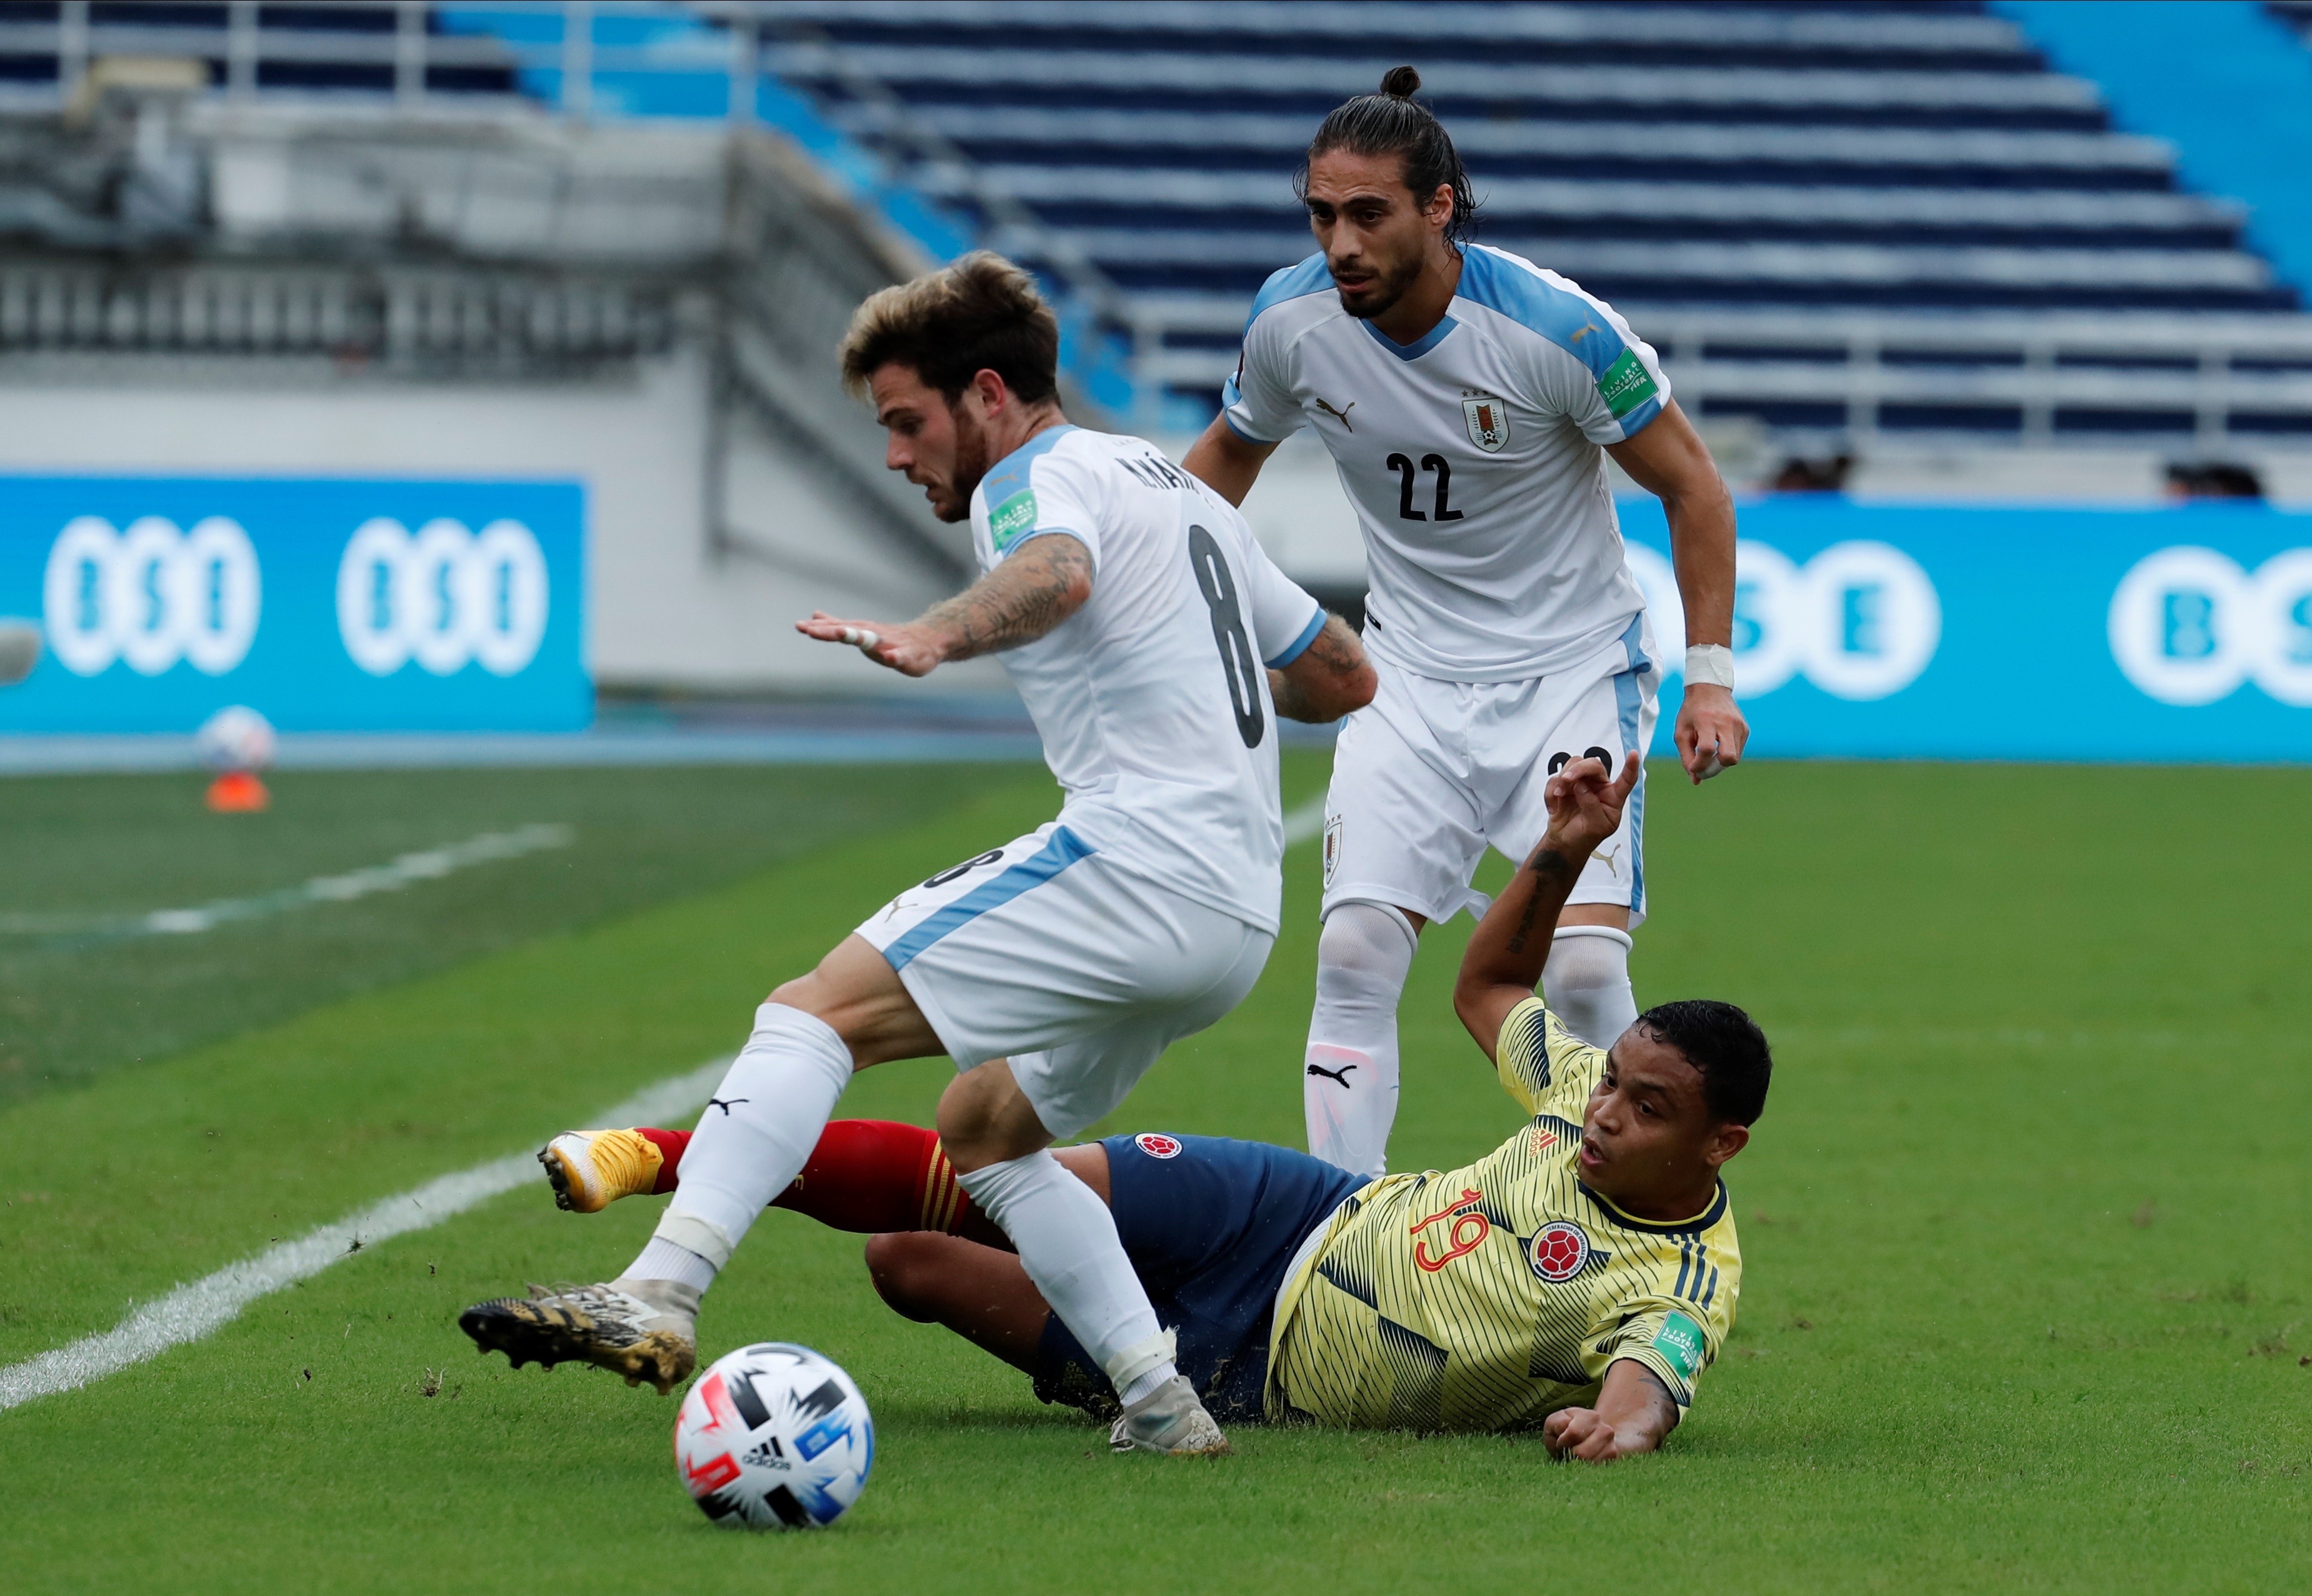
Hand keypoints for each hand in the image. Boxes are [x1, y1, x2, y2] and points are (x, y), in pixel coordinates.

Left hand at [795, 613, 947, 676]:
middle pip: (849, 631)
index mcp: (861, 632)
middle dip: (831, 631)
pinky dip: (894, 656)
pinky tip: (889, 658)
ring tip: (843, 634)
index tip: (799, 626)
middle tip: (811, 631)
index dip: (818, 629)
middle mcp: (873, 635)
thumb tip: (813, 616)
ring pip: (872, 640)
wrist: (926, 641)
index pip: (835, 629)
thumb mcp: (860, 630)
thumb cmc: (890, 639)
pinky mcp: (907, 655)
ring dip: (858, 636)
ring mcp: (890, 644)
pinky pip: (900, 656)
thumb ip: (837, 624)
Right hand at [1541, 749, 1640, 857]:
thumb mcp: (1595, 827)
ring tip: (1559, 795)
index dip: (1631, 766)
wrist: (1564, 843)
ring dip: (1562, 778)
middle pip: (1593, 764)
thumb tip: (1582, 786)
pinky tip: (1554, 807)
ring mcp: (1581, 784)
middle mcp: (1599, 787)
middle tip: (1566, 780)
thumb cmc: (1585, 837)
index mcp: (1613, 797)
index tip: (1633, 754)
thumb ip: (1592, 806)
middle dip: (1578, 769)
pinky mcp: (1564, 786)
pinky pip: (1555, 778)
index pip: (1626, 780)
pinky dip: (1551, 792)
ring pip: (1573, 764)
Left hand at [1543, 1406, 1630, 1462]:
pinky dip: (1585, 1470)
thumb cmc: (1566, 1430)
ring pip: (1589, 1465)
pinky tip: (1584, 1461)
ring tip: (1576, 1455)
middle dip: (1570, 1455)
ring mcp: (1612, 1448)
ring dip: (1577, 1464)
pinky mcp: (1612, 1464)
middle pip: (1583, 1454)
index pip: (1574, 1433)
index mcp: (1591, 1417)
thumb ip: (1556, 1424)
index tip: (1561, 1441)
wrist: (1588, 1437)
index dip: (1562, 1441)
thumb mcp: (1555, 1422)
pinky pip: (1595, 1472)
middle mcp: (1606, 1431)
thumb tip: (1565, 1434)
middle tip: (1568, 1450)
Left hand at [1674, 682, 1746, 784]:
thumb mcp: (1681, 732)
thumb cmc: (1691, 712)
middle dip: (1715, 769)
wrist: (1710, 688)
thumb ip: (1686, 757)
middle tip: (1703, 770)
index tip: (1693, 769)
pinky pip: (1738, 750)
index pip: (1706, 750)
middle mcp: (1726, 722)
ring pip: (1734, 757)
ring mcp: (1738, 725)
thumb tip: (1696, 780)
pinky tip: (1717, 745)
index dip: (1699, 765)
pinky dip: (1726, 754)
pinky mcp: (1745, 728)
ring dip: (1720, 763)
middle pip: (1728, 758)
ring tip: (1708, 756)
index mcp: (1706, 721)